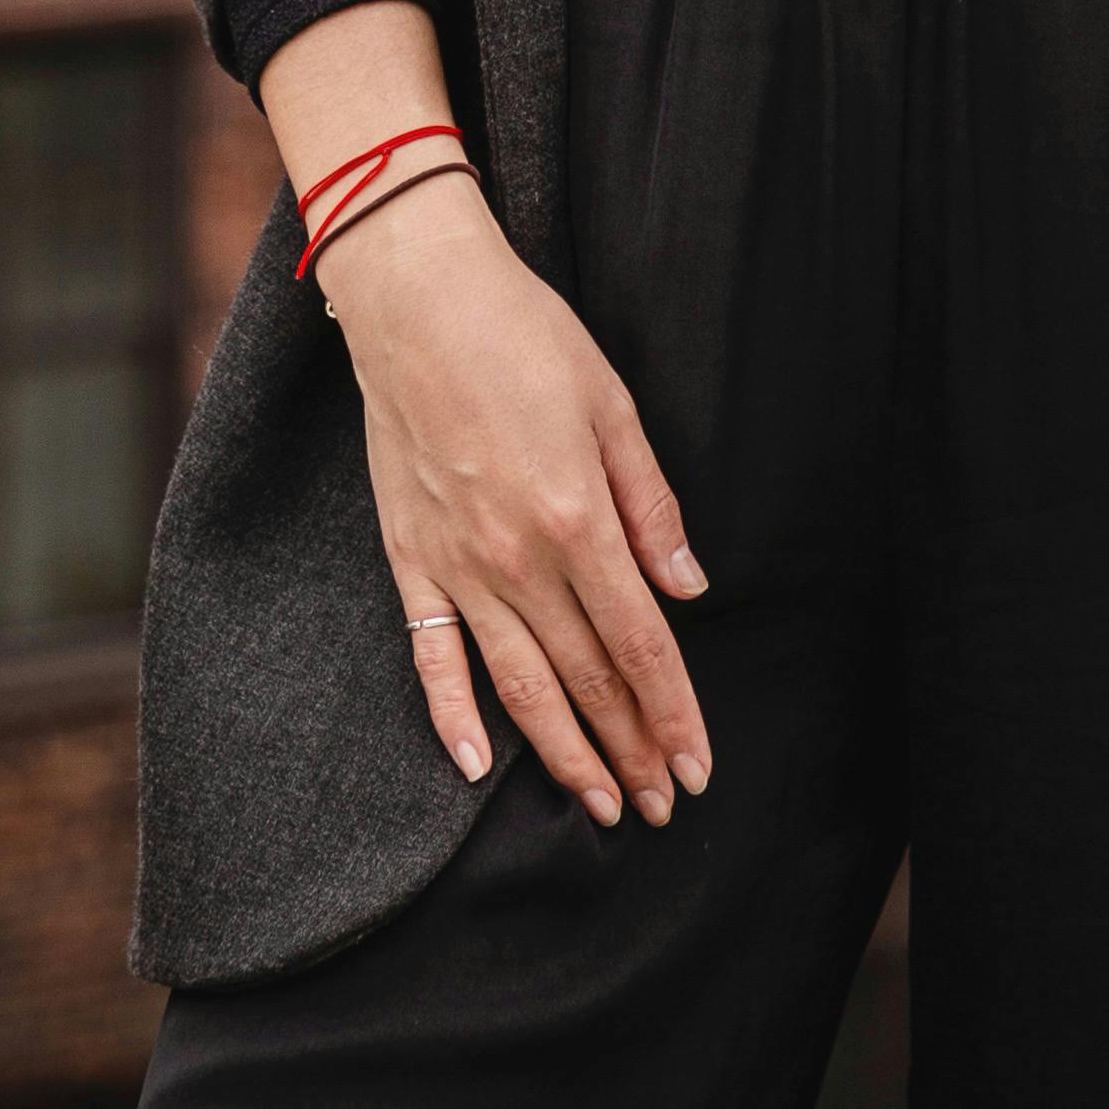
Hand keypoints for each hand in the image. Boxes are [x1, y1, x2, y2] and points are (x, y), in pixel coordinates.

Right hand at [319, 178, 713, 828]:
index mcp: (578, 519)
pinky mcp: (411, 561)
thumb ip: (650, 507)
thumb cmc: (525, 338)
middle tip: (663, 804)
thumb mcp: (612, 405)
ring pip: (520, 688)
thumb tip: (687, 591)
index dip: (672, 711)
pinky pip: (433, 658)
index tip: (697, 766)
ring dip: (565, 756)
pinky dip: (453, 719)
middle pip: (586, 679)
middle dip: (631, 749)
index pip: (640, 642)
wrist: (418, 301)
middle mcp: (518, 559)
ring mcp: (459, 567)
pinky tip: (478, 769)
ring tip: (604, 806)